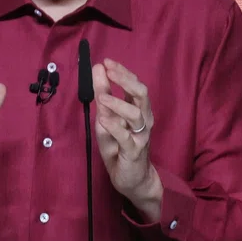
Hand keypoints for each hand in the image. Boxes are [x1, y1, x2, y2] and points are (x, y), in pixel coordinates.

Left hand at [93, 59, 162, 221]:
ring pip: (136, 114)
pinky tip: (104, 119)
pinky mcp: (134, 152)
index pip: (134, 85)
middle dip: (125, 80)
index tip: (107, 62)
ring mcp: (140, 135)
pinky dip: (115, 127)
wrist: (132, 178)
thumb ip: (103, 96)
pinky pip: (126, 137)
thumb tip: (98, 70)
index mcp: (138, 109)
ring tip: (101, 98)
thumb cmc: (119, 147)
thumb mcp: (106, 118)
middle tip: (110, 70)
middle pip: (141, 94)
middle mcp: (144, 119)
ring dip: (118, 103)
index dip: (122, 72)